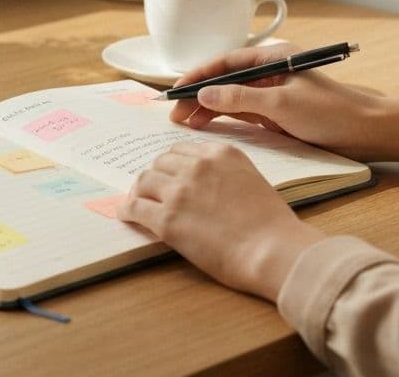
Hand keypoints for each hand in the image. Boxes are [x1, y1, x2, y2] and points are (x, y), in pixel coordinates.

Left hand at [117, 142, 325, 300]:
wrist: (272, 250)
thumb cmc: (271, 224)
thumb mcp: (251, 181)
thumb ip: (226, 175)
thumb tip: (205, 187)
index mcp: (221, 154)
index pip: (183, 150)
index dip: (173, 165)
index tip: (169, 175)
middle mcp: (198, 166)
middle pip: (161, 162)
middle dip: (156, 177)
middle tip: (153, 191)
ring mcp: (180, 191)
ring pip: (144, 181)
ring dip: (140, 192)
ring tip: (137, 202)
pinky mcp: (167, 219)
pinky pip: (135, 207)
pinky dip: (127, 210)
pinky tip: (126, 215)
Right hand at [170, 43, 393, 160]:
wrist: (368, 133)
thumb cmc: (331, 112)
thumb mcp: (282, 104)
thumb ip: (240, 99)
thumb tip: (204, 95)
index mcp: (274, 57)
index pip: (226, 62)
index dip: (198, 75)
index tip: (176, 91)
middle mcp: (271, 72)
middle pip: (225, 80)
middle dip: (198, 95)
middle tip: (173, 114)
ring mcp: (273, 93)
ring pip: (230, 98)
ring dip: (207, 109)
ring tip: (184, 125)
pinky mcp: (277, 113)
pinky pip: (242, 113)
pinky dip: (223, 120)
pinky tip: (207, 128)